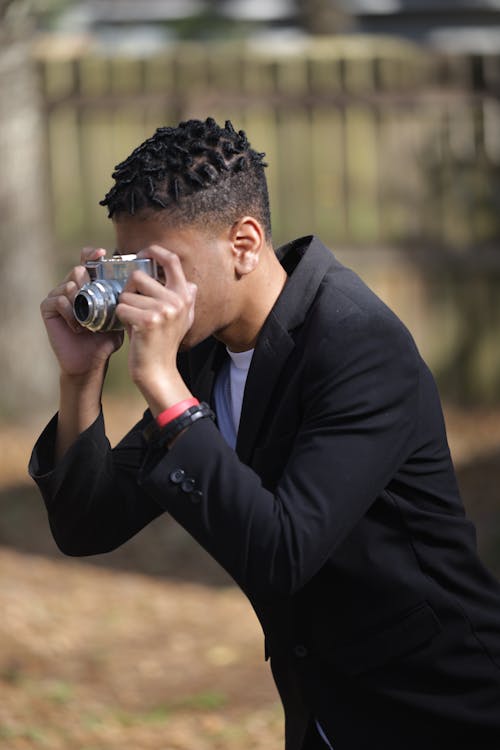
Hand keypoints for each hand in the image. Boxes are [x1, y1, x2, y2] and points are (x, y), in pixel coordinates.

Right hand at [41, 247, 123, 378]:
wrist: (90, 362)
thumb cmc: (105, 340)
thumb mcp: (118, 318)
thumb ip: (123, 302)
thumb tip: (137, 288)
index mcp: (88, 286)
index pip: (87, 262)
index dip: (92, 254)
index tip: (102, 253)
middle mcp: (71, 288)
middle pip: (77, 270)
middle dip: (88, 280)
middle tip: (96, 297)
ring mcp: (58, 297)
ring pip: (68, 284)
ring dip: (80, 299)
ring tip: (88, 318)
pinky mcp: (48, 309)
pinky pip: (58, 300)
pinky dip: (70, 312)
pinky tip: (78, 326)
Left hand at [115, 245, 196, 411]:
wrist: (158, 370)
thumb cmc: (164, 344)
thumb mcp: (183, 320)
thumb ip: (186, 300)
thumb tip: (190, 283)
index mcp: (185, 296)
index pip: (171, 260)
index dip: (154, 251)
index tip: (142, 253)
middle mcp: (177, 300)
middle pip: (139, 276)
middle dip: (129, 290)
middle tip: (133, 306)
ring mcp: (163, 310)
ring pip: (127, 293)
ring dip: (124, 307)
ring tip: (134, 322)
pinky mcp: (148, 320)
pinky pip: (121, 307)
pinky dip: (121, 318)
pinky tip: (131, 330)